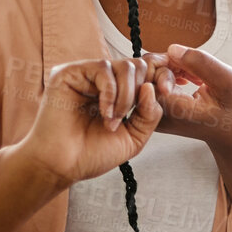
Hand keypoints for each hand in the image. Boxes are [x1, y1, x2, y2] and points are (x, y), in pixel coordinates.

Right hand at [16, 57, 162, 186]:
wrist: (62, 166)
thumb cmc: (91, 154)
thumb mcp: (134, 136)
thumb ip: (150, 113)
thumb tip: (152, 87)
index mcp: (119, 92)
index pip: (147, 71)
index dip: (162, 76)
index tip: (170, 90)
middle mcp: (102, 81)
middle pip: (139, 65)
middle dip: (142, 91)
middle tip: (128, 116)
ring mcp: (86, 75)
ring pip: (124, 66)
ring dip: (126, 96)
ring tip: (113, 120)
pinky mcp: (69, 73)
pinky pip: (103, 69)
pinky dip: (111, 93)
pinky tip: (104, 114)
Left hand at [136, 43, 231, 148]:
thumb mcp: (228, 81)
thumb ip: (201, 63)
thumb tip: (172, 49)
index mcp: (172, 109)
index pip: (153, 72)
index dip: (171, 62)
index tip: (193, 72)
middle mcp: (157, 115)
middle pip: (147, 74)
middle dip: (171, 64)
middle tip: (195, 71)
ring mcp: (154, 115)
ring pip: (149, 77)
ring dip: (171, 69)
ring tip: (194, 77)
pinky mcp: (155, 112)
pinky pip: (152, 85)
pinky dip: (169, 76)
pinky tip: (186, 80)